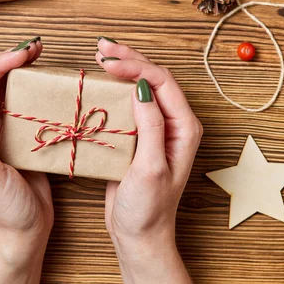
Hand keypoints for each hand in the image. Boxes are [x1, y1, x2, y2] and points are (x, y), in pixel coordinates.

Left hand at [0, 40, 52, 283]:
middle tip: (36, 46)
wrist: (23, 233)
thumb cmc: (2, 208)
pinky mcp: (16, 137)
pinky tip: (47, 83)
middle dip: (10, 59)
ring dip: (21, 71)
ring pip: (6, 90)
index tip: (24, 53)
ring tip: (41, 57)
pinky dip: (33, 90)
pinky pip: (22, 106)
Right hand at [96, 38, 202, 283]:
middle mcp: (173, 124)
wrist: (138, 236)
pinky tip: (100, 82)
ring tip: (100, 55)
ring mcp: (156, 129)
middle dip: (129, 58)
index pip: (162, 82)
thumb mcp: (150, 168)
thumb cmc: (148, 209)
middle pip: (154, 78)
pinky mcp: (139, 136)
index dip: (136, 66)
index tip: (108, 62)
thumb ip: (150, 126)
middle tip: (102, 47)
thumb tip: (142, 87)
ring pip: (141, 87)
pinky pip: (129, 104)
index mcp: (184, 128)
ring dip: (122, 69)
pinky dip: (114, 89)